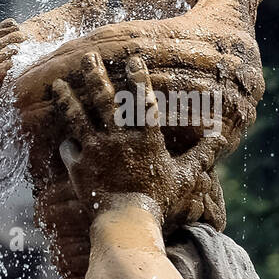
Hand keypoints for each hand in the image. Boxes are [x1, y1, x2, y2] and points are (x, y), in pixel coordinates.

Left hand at [52, 51, 225, 226]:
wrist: (128, 221)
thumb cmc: (161, 199)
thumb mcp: (186, 176)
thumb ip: (202, 154)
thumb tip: (220, 138)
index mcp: (145, 137)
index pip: (141, 99)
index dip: (137, 77)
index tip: (132, 58)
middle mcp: (118, 137)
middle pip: (103, 99)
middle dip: (94, 75)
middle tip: (87, 57)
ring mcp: (96, 150)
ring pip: (78, 117)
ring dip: (68, 98)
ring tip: (58, 83)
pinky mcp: (79, 167)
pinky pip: (69, 150)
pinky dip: (68, 144)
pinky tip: (66, 140)